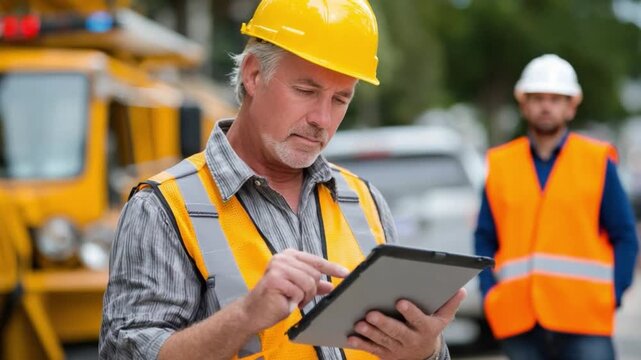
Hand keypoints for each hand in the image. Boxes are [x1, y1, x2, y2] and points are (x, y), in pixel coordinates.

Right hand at [239, 249, 348, 332]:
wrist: (253, 312)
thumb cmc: (275, 299)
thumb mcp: (298, 290)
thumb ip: (314, 286)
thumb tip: (331, 285)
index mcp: (290, 256)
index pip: (317, 261)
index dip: (332, 268)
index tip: (346, 273)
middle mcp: (283, 258)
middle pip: (314, 274)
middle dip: (311, 291)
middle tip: (300, 298)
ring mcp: (278, 267)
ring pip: (308, 283)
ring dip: (304, 297)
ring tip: (293, 300)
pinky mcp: (275, 279)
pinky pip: (298, 292)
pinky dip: (295, 301)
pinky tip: (285, 302)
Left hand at [346, 288, 466, 359]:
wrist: (423, 356)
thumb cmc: (430, 329)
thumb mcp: (443, 319)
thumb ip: (450, 304)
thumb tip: (461, 290)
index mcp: (425, 328)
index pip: (419, 320)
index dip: (410, 312)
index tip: (400, 302)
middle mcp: (411, 339)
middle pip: (397, 332)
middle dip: (384, 323)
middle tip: (371, 314)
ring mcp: (397, 348)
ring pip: (383, 341)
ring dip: (370, 333)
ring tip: (360, 323)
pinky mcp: (385, 354)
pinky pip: (372, 349)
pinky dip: (361, 344)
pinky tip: (352, 338)